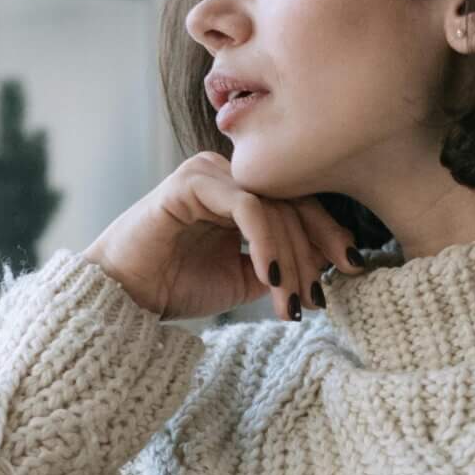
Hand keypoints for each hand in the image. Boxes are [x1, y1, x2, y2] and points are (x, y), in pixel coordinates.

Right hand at [79, 152, 366, 322]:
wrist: (121, 298)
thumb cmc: (175, 287)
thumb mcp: (244, 278)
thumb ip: (282, 263)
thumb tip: (331, 262)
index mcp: (239, 190)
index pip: (298, 201)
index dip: (329, 234)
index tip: (353, 268)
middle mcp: (225, 174)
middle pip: (293, 200)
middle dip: (314, 252)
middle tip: (316, 298)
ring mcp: (207, 174)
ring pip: (274, 205)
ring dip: (290, 257)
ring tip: (291, 300)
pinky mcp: (189, 183)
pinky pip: (246, 207)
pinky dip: (265, 243)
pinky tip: (270, 277)